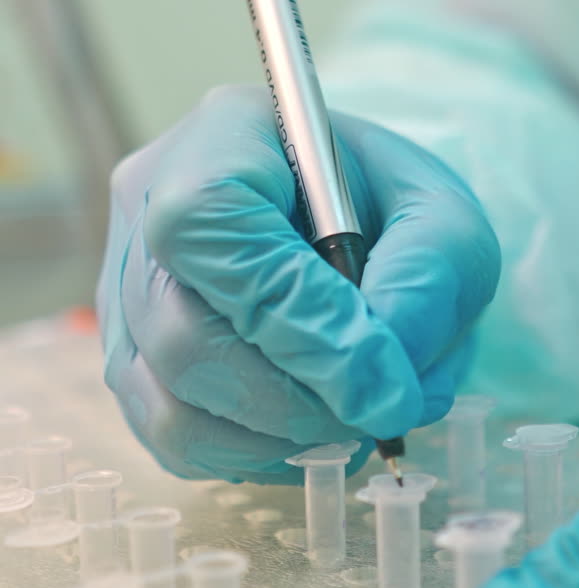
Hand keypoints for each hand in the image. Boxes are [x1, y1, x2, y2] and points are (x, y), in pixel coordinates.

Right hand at [97, 86, 499, 482]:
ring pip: (168, 398)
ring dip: (280, 434)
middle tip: (383, 412)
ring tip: (358, 416)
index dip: (292, 314)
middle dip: (297, 396)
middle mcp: (148, 205)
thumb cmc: (393, 205)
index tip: (384, 379)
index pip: (209, 223)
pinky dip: (255, 452)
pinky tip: (314, 425)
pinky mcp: (130, 359)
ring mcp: (126, 288)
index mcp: (223, 135)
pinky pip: (170, 436)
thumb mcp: (444, 217)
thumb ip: (427, 282)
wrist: (360, 219)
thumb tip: (382, 383)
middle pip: (181, 327)